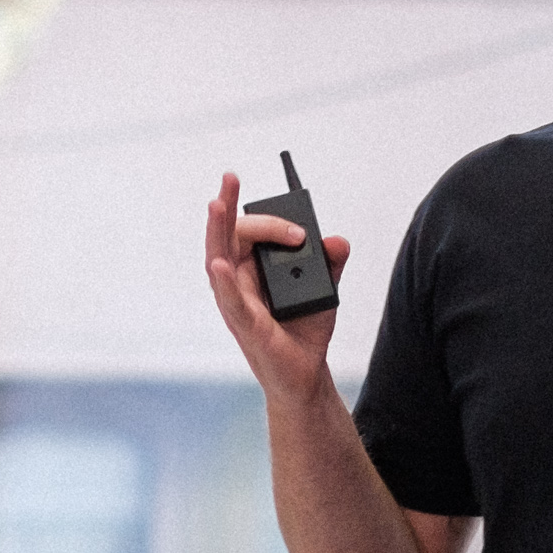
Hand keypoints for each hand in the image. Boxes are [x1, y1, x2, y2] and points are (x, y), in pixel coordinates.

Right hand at [200, 174, 352, 401]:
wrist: (307, 376)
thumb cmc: (304, 331)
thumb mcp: (324, 289)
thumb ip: (330, 263)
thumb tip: (337, 241)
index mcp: (251, 270)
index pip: (250, 233)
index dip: (274, 223)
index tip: (303, 231)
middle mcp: (238, 282)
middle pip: (227, 238)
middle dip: (226, 207)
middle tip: (230, 177)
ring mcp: (237, 304)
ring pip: (219, 262)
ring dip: (216, 232)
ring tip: (216, 204)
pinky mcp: (246, 326)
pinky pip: (231, 302)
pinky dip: (225, 283)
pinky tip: (220, 264)